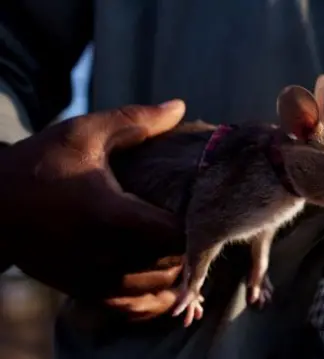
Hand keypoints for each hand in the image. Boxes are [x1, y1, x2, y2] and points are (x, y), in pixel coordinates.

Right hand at [0, 100, 186, 320]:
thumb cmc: (38, 164)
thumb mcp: (85, 133)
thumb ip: (137, 121)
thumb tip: (180, 105)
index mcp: (111, 215)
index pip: (176, 232)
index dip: (196, 220)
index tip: (198, 202)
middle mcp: (105, 255)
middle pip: (173, 262)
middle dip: (189, 244)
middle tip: (194, 221)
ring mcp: (94, 279)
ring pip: (158, 287)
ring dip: (174, 268)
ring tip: (178, 242)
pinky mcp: (85, 291)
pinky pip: (134, 307)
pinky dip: (152, 294)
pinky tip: (157, 271)